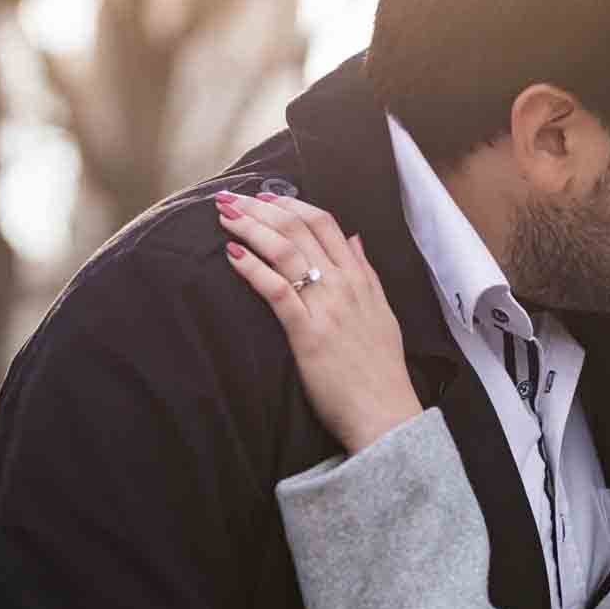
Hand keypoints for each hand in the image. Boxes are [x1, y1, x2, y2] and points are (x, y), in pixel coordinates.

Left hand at [217, 191, 422, 454]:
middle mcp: (344, 285)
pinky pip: (277, 290)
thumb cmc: (380, 370)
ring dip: (251, 228)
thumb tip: (354, 239)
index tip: (265, 196)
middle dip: (261, 208)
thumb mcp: (382, 312)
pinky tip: (231, 253)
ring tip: (224, 216)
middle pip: (299, 230)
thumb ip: (367, 273)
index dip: (291, 204)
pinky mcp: (308, 333)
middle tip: (230, 198)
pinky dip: (252, 267)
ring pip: (285, 251)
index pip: (325, 224)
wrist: (385, 412)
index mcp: (361, 278)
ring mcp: (327, 307)